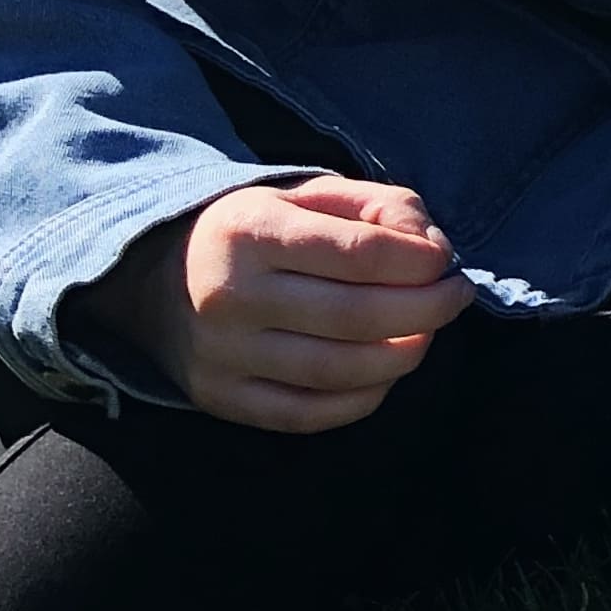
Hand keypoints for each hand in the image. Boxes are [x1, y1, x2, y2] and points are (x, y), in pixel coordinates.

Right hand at [86, 176, 473, 432]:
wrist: (155, 280)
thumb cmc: (257, 234)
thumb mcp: (308, 196)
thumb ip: (381, 207)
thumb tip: (434, 250)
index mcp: (251, 231)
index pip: (361, 253)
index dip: (421, 262)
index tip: (446, 263)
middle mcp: (230, 296)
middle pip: (359, 316)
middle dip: (428, 310)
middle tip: (455, 298)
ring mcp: (222, 355)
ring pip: (342, 371)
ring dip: (406, 355)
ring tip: (425, 333)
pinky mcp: (221, 398)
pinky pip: (311, 414)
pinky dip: (365, 397)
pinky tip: (385, 371)